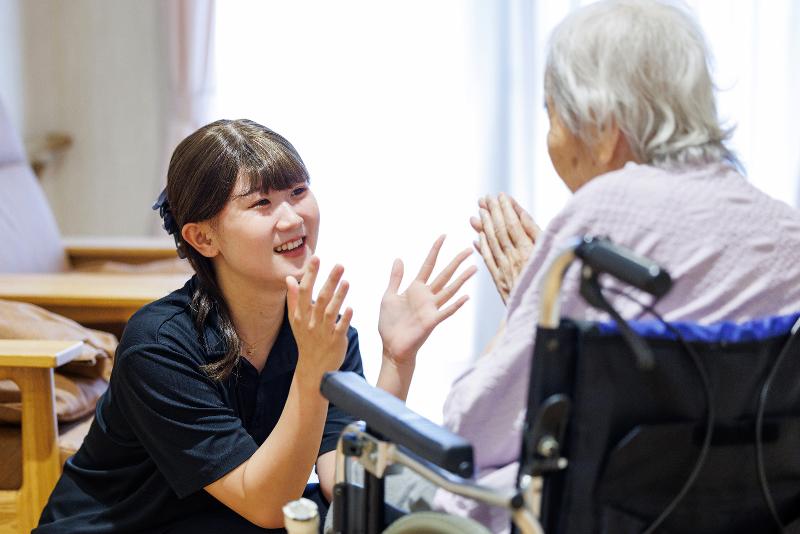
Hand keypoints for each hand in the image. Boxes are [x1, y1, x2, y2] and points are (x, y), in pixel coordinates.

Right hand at [286, 257, 351, 385]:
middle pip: (320, 298)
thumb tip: (288, 279)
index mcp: (300, 315)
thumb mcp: (295, 320)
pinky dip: (345, 318)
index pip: (304, 291)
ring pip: (331, 312)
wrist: (313, 367)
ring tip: (346, 282)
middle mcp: (311, 322)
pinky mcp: (335, 341)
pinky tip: (350, 307)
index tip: (316, 258)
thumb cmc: (306, 339)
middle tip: (340, 265)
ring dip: (339, 296)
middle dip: (329, 281)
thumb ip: (293, 299)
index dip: (310, 274)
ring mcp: (323, 332)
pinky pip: (340, 328)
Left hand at [378, 236, 476, 366]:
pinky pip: (446, 311)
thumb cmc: (390, 324)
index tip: (443, 236)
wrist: (392, 347)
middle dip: (456, 262)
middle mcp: (426, 296)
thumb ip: (395, 278)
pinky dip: (455, 305)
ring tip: (473, 268)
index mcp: (415, 289)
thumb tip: (399, 259)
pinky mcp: (431, 321)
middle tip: (469, 249)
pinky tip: (466, 297)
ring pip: (449, 290)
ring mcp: (431, 308)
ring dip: (461, 279)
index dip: (435, 251)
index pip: (428, 265)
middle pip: (444, 275)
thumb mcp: (389, 296)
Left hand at [470, 193, 539, 303]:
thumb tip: (520, 214)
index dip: (505, 209)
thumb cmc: (551, 280)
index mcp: (527, 251)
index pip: (512, 224)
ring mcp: (504, 270)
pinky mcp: (499, 281)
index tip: (500, 196)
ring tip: (479, 211)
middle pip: (499, 231)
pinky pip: (488, 260)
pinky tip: (477, 237)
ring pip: (491, 243)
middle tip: (485, 198)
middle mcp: (513, 258)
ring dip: (484, 225)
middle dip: (492, 212)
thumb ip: (535, 232)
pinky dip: (481, 247)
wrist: (540, 312)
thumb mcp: (549, 252)